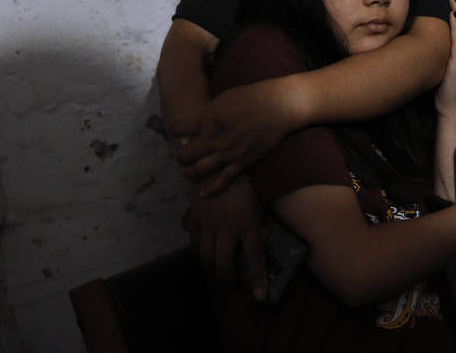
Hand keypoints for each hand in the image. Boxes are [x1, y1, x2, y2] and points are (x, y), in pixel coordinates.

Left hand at [177, 77, 302, 193]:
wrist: (278, 106)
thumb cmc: (252, 96)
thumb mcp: (223, 98)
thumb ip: (208, 113)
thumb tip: (196, 121)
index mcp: (207, 118)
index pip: (176, 129)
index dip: (174, 131)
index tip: (176, 133)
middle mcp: (213, 138)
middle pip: (184, 154)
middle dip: (180, 156)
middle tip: (184, 155)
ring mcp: (227, 152)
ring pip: (197, 170)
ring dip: (190, 172)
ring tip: (189, 171)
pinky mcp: (241, 163)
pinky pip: (222, 181)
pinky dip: (210, 190)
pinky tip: (203, 193)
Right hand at [186, 174, 268, 300]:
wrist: (219, 159)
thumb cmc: (245, 178)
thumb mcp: (258, 200)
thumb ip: (255, 221)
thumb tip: (256, 239)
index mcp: (247, 224)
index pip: (254, 259)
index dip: (257, 280)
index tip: (260, 296)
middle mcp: (227, 229)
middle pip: (224, 264)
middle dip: (227, 278)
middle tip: (230, 282)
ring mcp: (209, 224)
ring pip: (206, 256)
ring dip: (211, 266)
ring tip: (215, 269)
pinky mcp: (195, 216)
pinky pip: (194, 240)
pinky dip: (198, 248)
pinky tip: (202, 249)